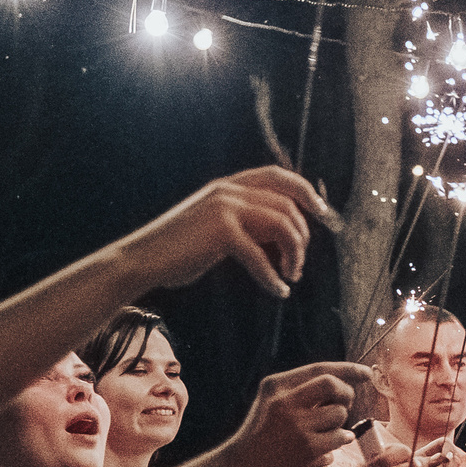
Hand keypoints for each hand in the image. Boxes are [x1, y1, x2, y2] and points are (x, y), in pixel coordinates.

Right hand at [114, 167, 329, 295]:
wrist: (142, 260)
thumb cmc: (179, 250)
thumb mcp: (214, 225)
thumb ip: (244, 221)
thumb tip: (281, 232)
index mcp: (228, 185)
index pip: (277, 175)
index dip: (305, 190)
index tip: (323, 213)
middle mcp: (228, 190)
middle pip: (288, 205)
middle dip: (302, 238)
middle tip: (298, 266)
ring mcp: (224, 208)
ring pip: (283, 225)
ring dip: (294, 255)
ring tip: (290, 276)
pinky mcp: (220, 232)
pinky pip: (261, 256)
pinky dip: (273, 277)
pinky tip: (278, 291)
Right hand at [218, 361, 373, 466]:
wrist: (244, 465)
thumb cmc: (264, 431)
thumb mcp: (272, 401)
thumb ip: (299, 388)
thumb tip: (343, 380)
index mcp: (276, 385)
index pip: (320, 368)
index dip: (348, 369)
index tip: (366, 372)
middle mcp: (285, 402)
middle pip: (333, 384)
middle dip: (346, 393)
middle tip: (343, 403)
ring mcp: (296, 425)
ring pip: (339, 413)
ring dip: (339, 421)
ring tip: (324, 429)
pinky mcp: (307, 448)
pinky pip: (341, 436)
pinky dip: (341, 438)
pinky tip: (329, 443)